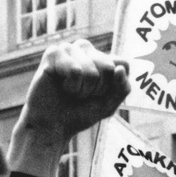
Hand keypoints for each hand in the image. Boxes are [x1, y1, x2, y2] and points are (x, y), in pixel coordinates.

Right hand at [10, 38, 129, 176]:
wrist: (52, 126)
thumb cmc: (78, 114)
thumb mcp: (108, 106)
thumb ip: (122, 88)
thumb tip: (120, 69)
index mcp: (100, 57)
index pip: (123, 63)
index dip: (115, 86)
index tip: (100, 96)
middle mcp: (85, 49)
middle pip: (108, 67)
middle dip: (97, 89)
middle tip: (81, 95)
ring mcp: (69, 49)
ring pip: (91, 70)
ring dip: (83, 90)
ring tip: (70, 91)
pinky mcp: (53, 53)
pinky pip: (75, 70)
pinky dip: (71, 85)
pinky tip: (61, 86)